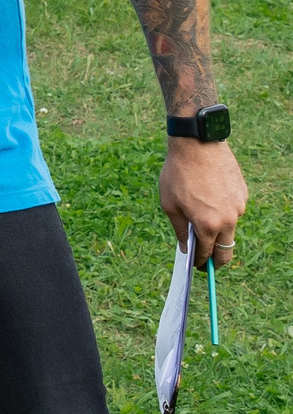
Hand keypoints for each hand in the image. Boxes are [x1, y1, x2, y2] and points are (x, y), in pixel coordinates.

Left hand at [162, 139, 245, 264]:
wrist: (197, 145)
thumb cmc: (178, 174)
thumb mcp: (169, 204)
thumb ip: (179, 230)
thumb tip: (186, 248)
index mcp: (207, 225)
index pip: (207, 253)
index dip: (201, 262)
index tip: (197, 268)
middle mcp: (228, 219)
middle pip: (225, 249)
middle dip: (216, 259)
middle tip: (207, 262)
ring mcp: (239, 207)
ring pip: (230, 227)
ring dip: (218, 230)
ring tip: (201, 220)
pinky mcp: (243, 194)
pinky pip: (233, 210)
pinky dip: (223, 211)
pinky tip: (210, 200)